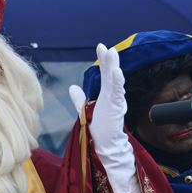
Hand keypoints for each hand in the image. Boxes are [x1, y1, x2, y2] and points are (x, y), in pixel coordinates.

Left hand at [70, 44, 140, 192]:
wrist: (104, 145)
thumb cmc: (97, 128)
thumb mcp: (84, 109)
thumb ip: (79, 98)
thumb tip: (73, 87)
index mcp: (107, 95)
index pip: (105, 74)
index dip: (104, 61)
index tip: (101, 47)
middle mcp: (113, 97)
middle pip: (111, 74)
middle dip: (109, 60)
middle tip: (106, 47)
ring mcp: (115, 102)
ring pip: (115, 81)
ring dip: (114, 67)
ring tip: (113, 53)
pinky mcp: (116, 110)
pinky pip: (118, 94)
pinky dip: (118, 83)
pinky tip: (117, 73)